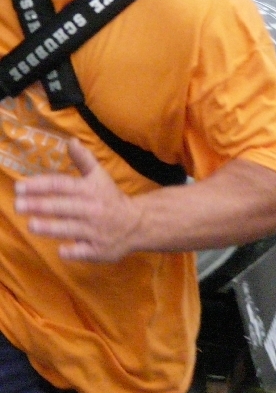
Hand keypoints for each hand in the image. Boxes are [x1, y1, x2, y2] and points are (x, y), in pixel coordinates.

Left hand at [14, 139, 142, 262]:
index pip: (62, 184)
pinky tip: (62, 249)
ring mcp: (96, 231)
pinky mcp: (99, 250)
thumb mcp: (100, 177)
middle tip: (18, 204)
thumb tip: (70, 140)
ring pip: (71, 228)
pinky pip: (84, 251)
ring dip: (51, 227)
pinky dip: (74, 251)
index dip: (41, 185)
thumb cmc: (111, 199)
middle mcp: (92, 209)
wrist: (138, 223)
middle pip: (63, 206)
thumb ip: (84, 159)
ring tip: (32, 224)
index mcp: (90, 190)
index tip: (20, 187)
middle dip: (40, 205)